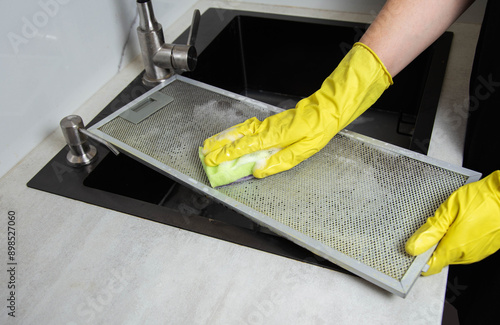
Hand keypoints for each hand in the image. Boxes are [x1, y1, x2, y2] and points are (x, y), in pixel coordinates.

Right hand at [202, 43, 392, 177]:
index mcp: (274, 137)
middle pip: (238, 137)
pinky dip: (236, 132)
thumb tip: (258, 171)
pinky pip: (249, 127)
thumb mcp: (303, 151)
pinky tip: (232, 135)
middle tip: (204, 153)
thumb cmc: (318, 130)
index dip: (226, 154)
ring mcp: (269, 123)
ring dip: (225, 138)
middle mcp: (268, 128)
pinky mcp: (272, 122)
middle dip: (220, 146)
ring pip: (241, 131)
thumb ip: (279, 162)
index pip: (244, 147)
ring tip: (211, 144)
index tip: (212, 159)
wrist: (328, 108)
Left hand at [406, 171, 499, 275]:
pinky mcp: (486, 248)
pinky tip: (462, 223)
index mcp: (455, 247)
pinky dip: (460, 239)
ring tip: (451, 221)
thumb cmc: (482, 198)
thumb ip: (431, 230)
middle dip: (433, 244)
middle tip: (434, 225)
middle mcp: (467, 255)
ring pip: (453, 252)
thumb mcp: (449, 210)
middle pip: (441, 257)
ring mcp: (478, 253)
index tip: (414, 247)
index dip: (419, 259)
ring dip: (447, 240)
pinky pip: (466, 248)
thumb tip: (413, 247)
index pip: (431, 266)